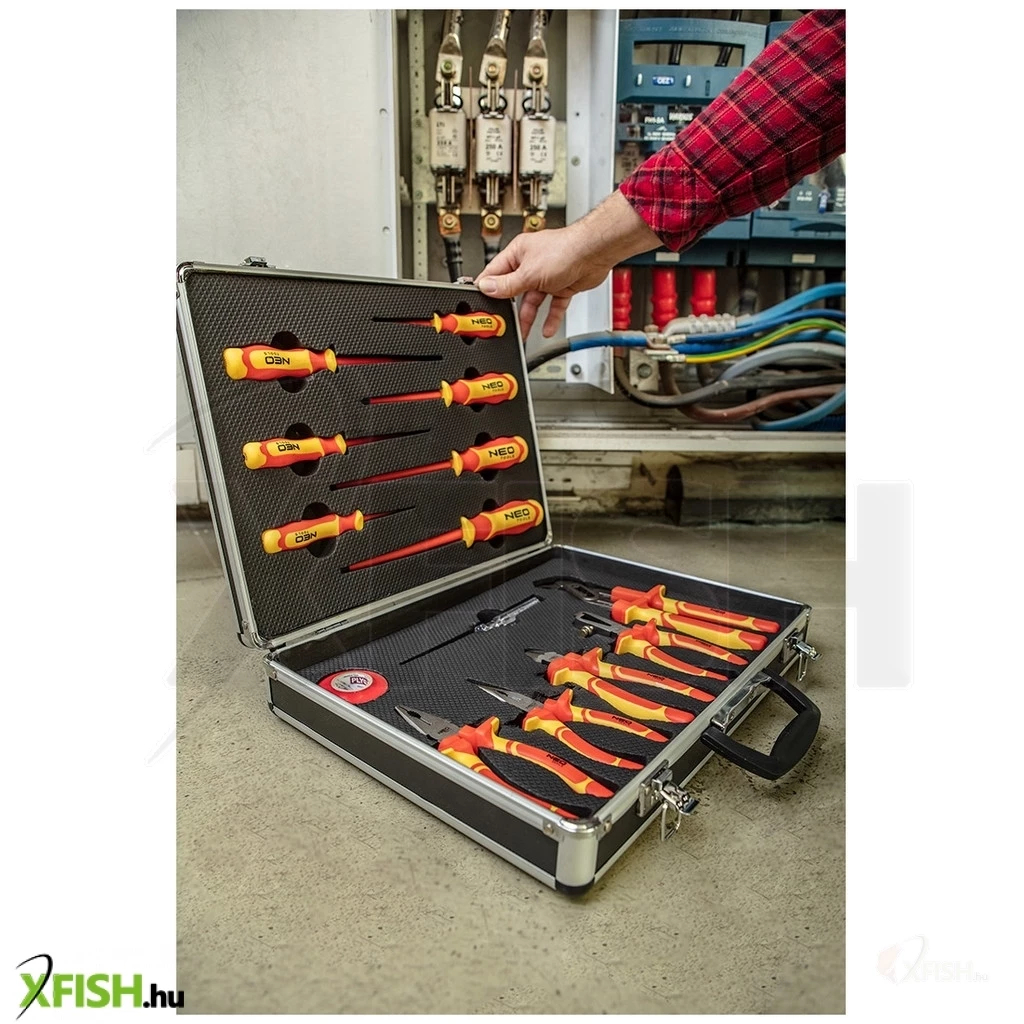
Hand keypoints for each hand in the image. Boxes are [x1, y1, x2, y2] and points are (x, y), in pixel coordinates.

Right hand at [476, 191, 661, 338]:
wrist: (595, 252)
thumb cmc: (565, 250)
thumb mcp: (528, 272)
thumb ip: (507, 284)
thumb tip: (486, 288)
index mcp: (518, 253)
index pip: (495, 273)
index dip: (487, 288)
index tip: (480, 303)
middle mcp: (531, 264)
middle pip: (514, 290)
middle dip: (510, 308)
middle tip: (503, 323)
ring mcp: (547, 276)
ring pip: (533, 301)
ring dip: (529, 317)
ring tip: (522, 332)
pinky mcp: (562, 286)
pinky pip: (553, 306)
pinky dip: (550, 318)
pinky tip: (546, 328)